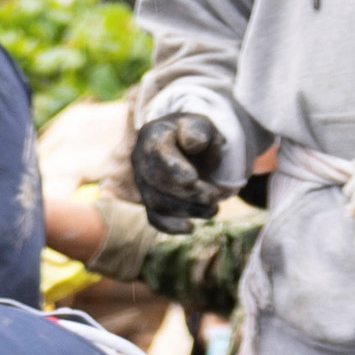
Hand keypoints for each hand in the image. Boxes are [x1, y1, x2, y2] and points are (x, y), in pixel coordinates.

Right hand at [128, 101, 237, 222]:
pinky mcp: (149, 201)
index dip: (173, 168)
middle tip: (213, 197)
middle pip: (156, 181)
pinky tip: (191, 228)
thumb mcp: (202, 126)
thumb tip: (193, 143)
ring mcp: (142, 182)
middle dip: (186, 193)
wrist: (190, 148)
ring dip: (187, 209)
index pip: (157, 153)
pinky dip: (171, 226)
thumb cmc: (197, 135)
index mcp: (152, 135)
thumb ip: (199, 130)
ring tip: (213, 209)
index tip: (193, 179)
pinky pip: (154, 218)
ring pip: (156, 202)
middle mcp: (140, 159)